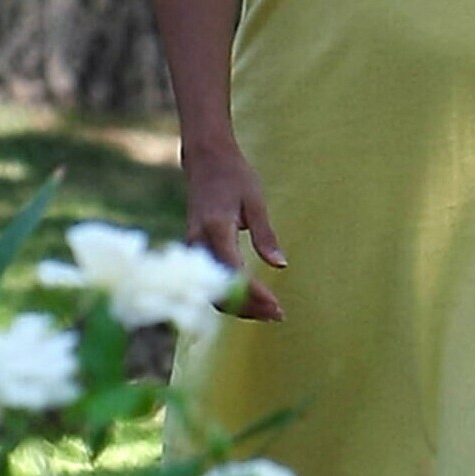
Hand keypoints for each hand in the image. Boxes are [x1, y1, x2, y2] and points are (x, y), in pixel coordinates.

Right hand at [182, 140, 286, 321]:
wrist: (205, 160)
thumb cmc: (233, 176)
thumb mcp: (255, 200)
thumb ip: (265, 234)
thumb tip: (280, 266)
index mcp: (216, 227)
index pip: (234, 271)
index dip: (255, 294)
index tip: (278, 306)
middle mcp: (199, 241)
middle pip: (219, 288)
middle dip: (248, 307)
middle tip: (278, 315)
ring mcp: (193, 247)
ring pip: (211, 290)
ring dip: (238, 305)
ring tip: (268, 312)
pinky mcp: (195, 250)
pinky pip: (209, 281)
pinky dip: (228, 295)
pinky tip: (250, 298)